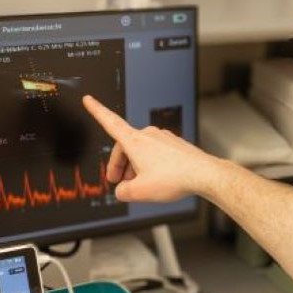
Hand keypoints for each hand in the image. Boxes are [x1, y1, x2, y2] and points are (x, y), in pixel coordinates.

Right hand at [82, 95, 228, 202]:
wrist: (203, 175)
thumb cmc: (174, 179)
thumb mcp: (140, 192)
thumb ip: (123, 192)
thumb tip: (122, 191)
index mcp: (135, 141)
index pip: (110, 122)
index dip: (97, 111)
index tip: (89, 100)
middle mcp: (149, 135)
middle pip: (126, 148)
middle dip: (120, 166)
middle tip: (118, 182)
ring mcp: (164, 139)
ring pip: (142, 152)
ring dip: (137, 168)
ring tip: (141, 186)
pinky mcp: (176, 145)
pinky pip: (157, 155)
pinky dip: (152, 166)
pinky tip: (158, 180)